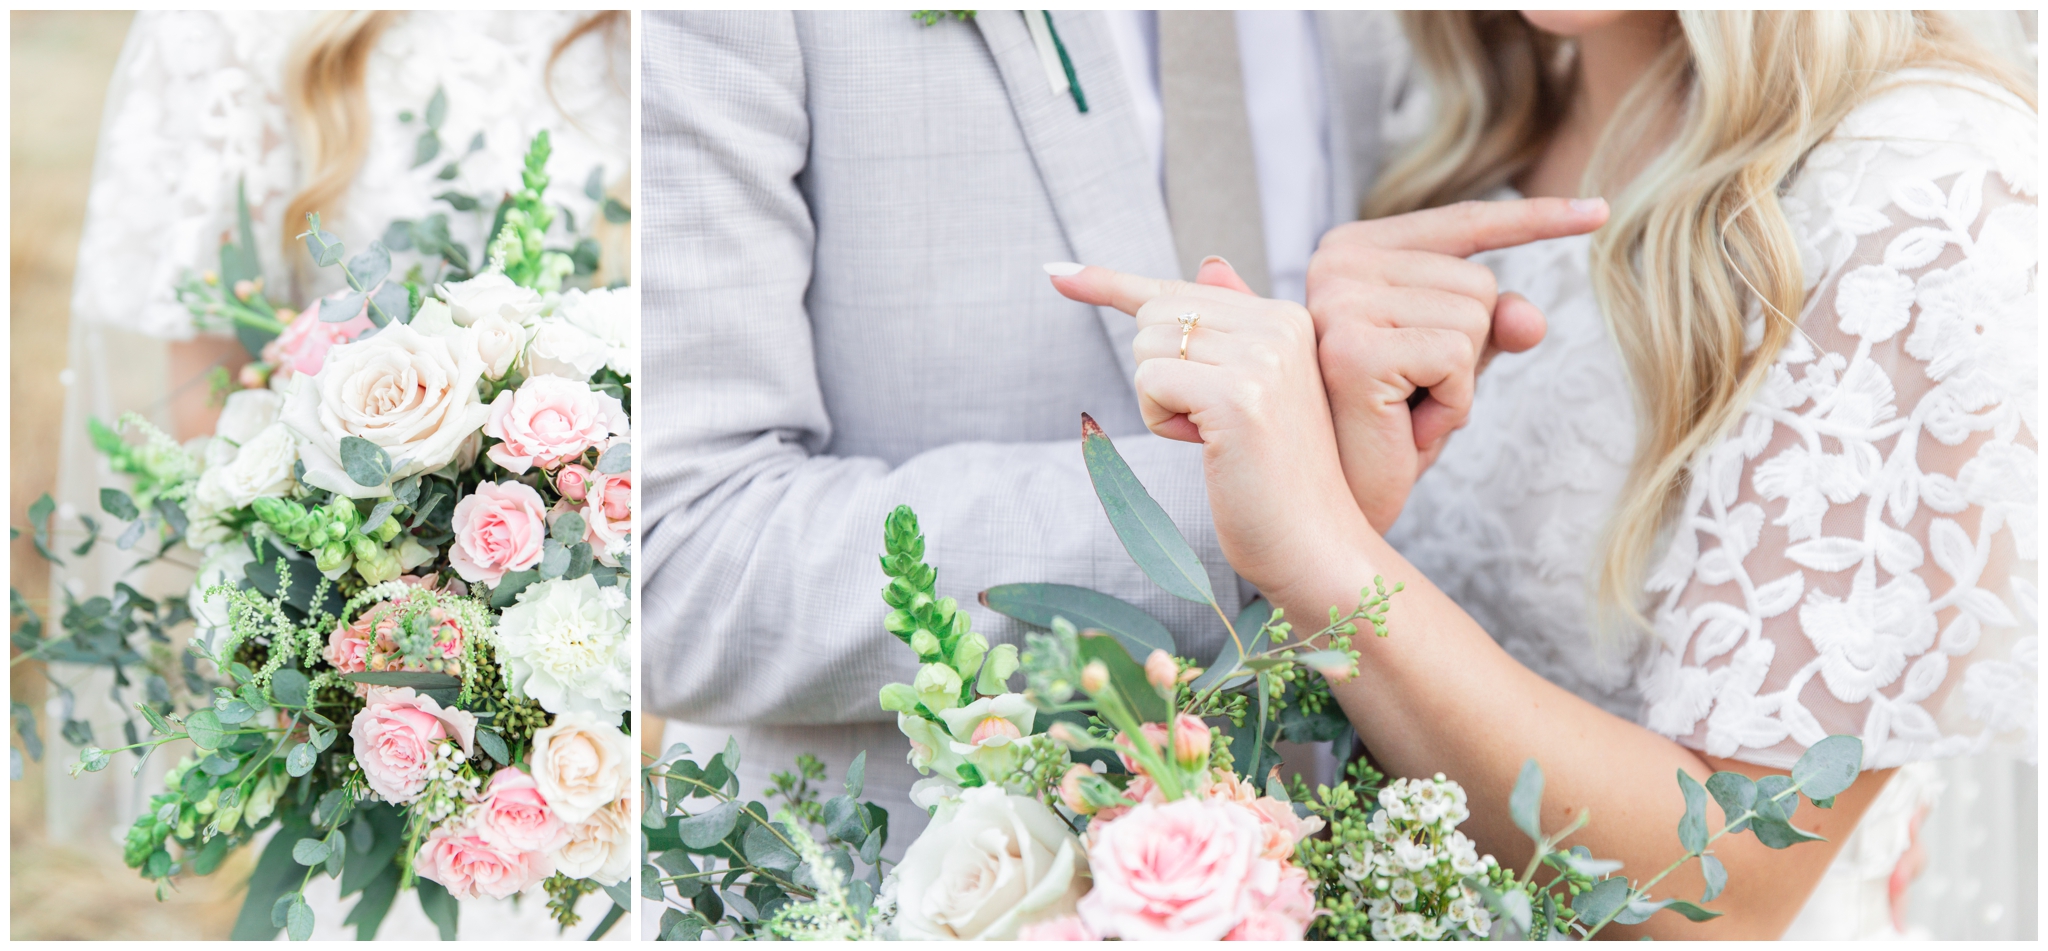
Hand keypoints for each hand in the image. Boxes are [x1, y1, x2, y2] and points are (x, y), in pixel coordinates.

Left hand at [1050, 259, 1369, 600]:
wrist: (1316, 544)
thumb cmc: (1276, 476)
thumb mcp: (1256, 389)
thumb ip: (1233, 326)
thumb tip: (1207, 262)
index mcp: (1285, 317)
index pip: (1180, 289)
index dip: (1110, 284)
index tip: (1056, 274)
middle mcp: (1278, 324)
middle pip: (1154, 317)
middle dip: (1159, 376)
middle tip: (1209, 425)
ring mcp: (1261, 358)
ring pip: (1147, 348)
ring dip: (1160, 402)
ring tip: (1214, 439)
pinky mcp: (1237, 395)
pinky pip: (1149, 381)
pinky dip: (1160, 420)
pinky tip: (1205, 447)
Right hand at [1308, 197, 1608, 530]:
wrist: (1331, 504)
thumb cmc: (1386, 429)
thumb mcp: (1452, 366)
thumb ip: (1493, 326)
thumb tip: (1530, 316)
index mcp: (1354, 248)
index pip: (1463, 222)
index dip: (1535, 219)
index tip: (1600, 210)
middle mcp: (1337, 261)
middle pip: (1479, 281)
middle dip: (1468, 352)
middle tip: (1410, 394)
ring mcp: (1339, 300)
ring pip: (1474, 319)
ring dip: (1458, 384)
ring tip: (1402, 411)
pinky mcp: (1353, 347)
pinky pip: (1457, 359)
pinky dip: (1449, 405)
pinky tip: (1403, 425)